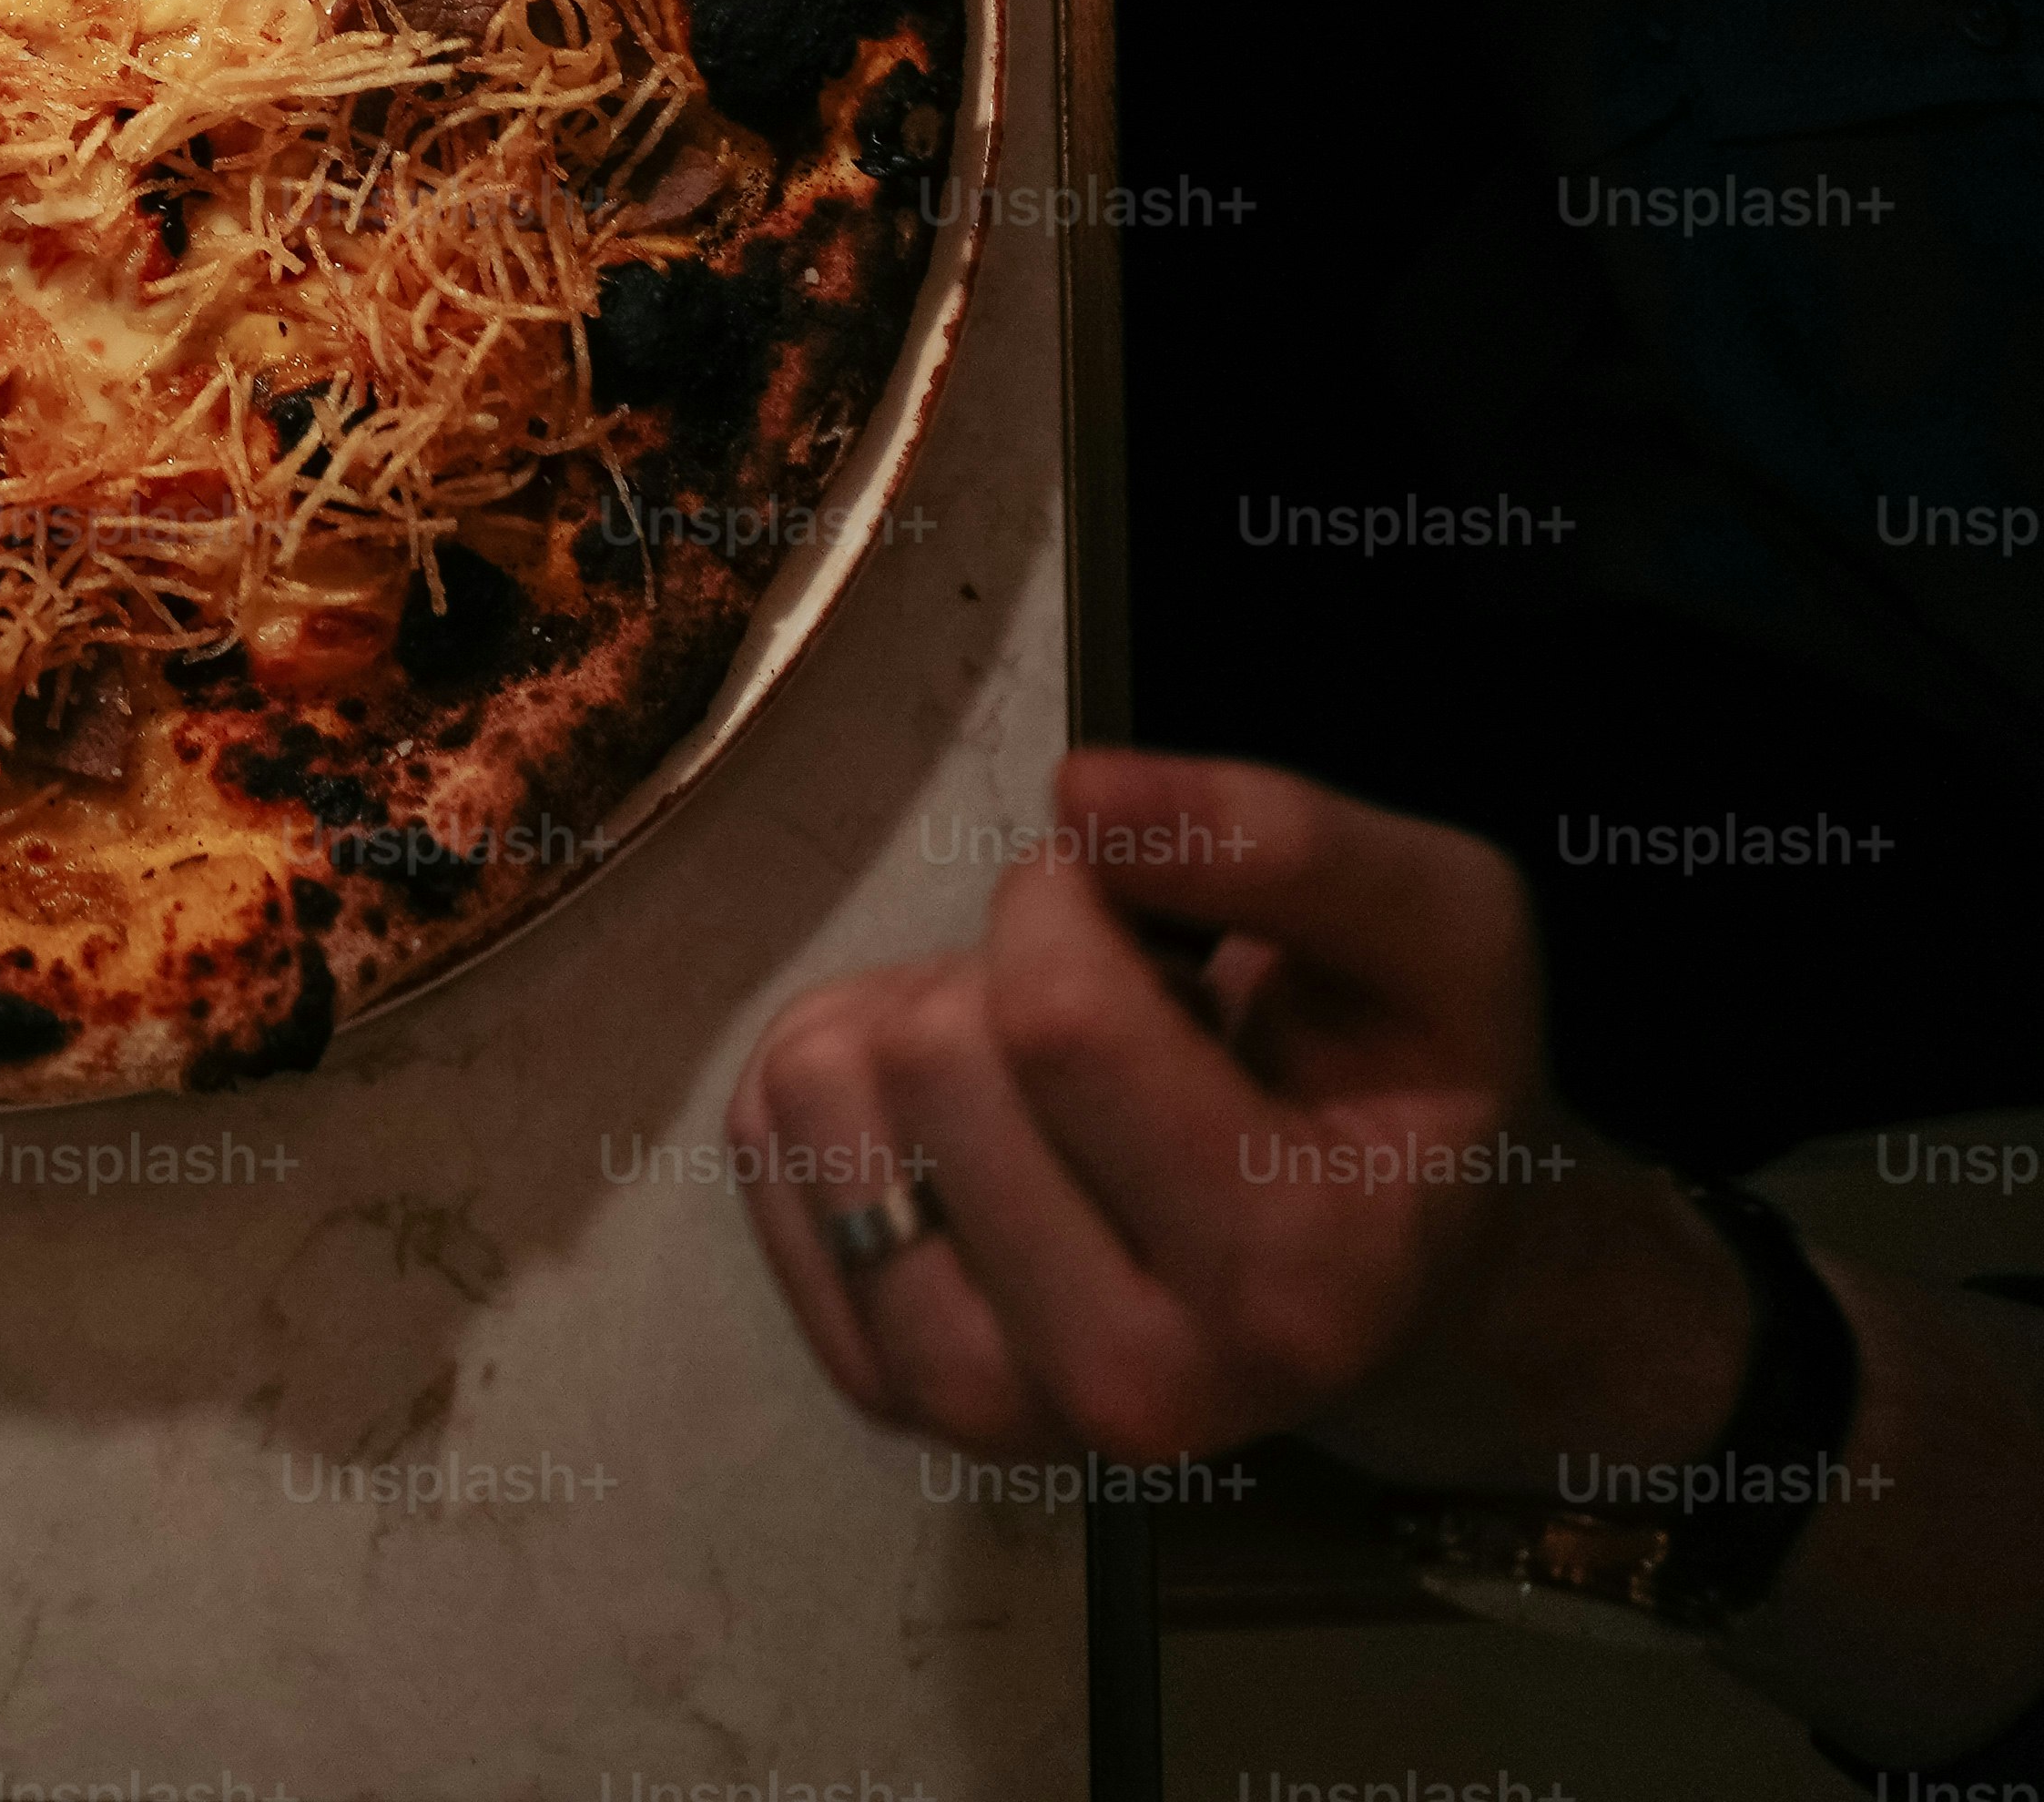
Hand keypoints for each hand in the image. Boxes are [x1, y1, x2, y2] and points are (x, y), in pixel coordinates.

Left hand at [727, 748, 1746, 1484]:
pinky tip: (972, 1123)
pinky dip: (844, 1082)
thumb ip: (1285, 843)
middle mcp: (1137, 1389)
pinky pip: (759, 1142)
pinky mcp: (879, 1384)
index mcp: (1295, 1284)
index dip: (1070, 905)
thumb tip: (1083, 790)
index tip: (1154, 933)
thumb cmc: (1401, 1086)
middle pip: (930, 1054)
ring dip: (912, 1022)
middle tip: (1122, 1028)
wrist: (1378, 1271)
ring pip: (819, 1093)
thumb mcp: (1437, 930)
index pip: (1055, 1014)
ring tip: (1048, 1079)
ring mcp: (989, 1408)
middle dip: (1002, 971)